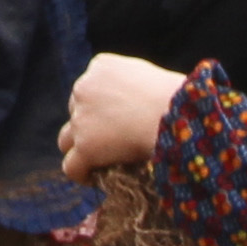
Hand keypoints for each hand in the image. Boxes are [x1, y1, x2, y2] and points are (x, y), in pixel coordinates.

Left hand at [58, 48, 184, 178]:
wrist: (177, 113)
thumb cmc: (178, 97)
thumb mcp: (151, 76)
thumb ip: (134, 85)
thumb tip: (136, 107)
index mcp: (101, 66)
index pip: (90, 87)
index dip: (101, 107)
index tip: (117, 120)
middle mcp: (84, 87)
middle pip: (76, 111)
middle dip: (90, 125)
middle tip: (113, 142)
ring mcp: (81, 117)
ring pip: (68, 138)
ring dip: (81, 148)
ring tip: (100, 163)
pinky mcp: (85, 145)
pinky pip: (71, 166)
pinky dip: (81, 174)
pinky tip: (95, 179)